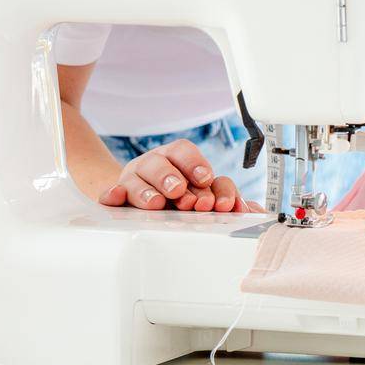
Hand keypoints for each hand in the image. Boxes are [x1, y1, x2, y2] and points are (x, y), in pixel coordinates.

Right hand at [99, 139, 246, 211]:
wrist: (138, 202)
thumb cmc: (176, 197)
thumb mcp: (200, 195)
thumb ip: (225, 200)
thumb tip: (253, 210)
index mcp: (178, 159)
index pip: (187, 154)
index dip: (197, 166)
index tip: (207, 180)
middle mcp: (157, 164)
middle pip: (164, 161)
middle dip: (175, 178)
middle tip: (183, 196)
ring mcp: (135, 179)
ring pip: (139, 175)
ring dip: (149, 189)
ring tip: (157, 203)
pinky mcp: (117, 195)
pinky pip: (111, 193)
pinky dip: (113, 195)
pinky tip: (116, 197)